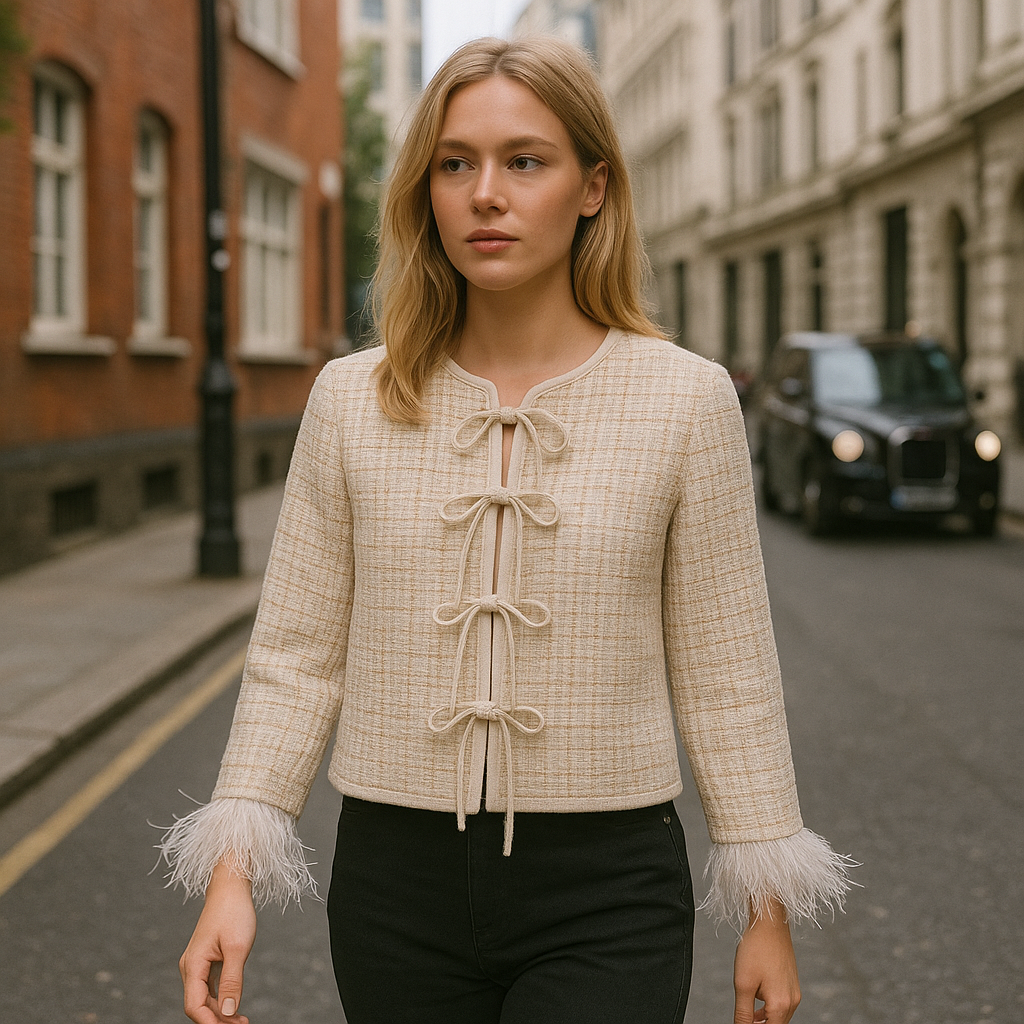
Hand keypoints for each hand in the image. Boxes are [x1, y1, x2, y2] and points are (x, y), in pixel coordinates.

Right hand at [179, 862, 257, 1023]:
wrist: (231, 887)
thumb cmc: (234, 912)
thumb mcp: (238, 948)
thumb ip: (232, 981)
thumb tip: (226, 1012)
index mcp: (193, 965)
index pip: (194, 1006)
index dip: (210, 1023)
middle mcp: (191, 967)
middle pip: (198, 1005)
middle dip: (217, 1020)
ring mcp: (198, 964)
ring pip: (204, 998)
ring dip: (220, 1012)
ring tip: (242, 1021)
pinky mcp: (207, 960)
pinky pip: (209, 987)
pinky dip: (221, 999)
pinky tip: (234, 1006)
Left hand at [733, 898, 800, 1023]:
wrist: (769, 922)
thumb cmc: (756, 948)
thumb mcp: (743, 984)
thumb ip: (743, 1013)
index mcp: (781, 1005)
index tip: (743, 1022)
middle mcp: (792, 1001)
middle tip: (743, 1019)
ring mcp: (794, 991)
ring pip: (778, 1016)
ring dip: (764, 1018)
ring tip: (747, 1012)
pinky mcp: (791, 982)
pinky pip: (781, 1003)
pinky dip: (769, 1006)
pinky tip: (756, 997)